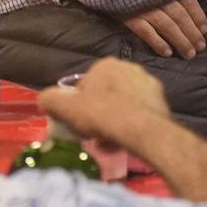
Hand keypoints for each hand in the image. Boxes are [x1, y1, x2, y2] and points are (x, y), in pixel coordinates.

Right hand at [39, 57, 168, 147]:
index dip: (80, 104)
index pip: (87, 84)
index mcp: (106, 65)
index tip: (80, 121)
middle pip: (107, 94)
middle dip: (100, 113)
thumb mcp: (66, 109)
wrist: (141, 131)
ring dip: (115, 120)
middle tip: (94, 132)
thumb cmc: (101, 115)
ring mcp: (148, 84)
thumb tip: (44, 99)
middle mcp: (129, 68)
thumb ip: (50, 100)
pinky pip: (140, 113)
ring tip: (110, 141)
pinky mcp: (161, 101)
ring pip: (124, 104)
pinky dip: (132, 125)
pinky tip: (125, 141)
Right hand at [123, 0, 206, 58]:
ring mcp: (142, 6)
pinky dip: (158, 42)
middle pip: (180, 16)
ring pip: (167, 25)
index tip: (205, 30)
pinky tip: (167, 52)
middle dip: (192, 33)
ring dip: (180, 41)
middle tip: (200, 48)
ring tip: (189, 54)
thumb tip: (186, 9)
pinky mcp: (128, 16)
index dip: (198, 16)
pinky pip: (146, 32)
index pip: (188, 1)